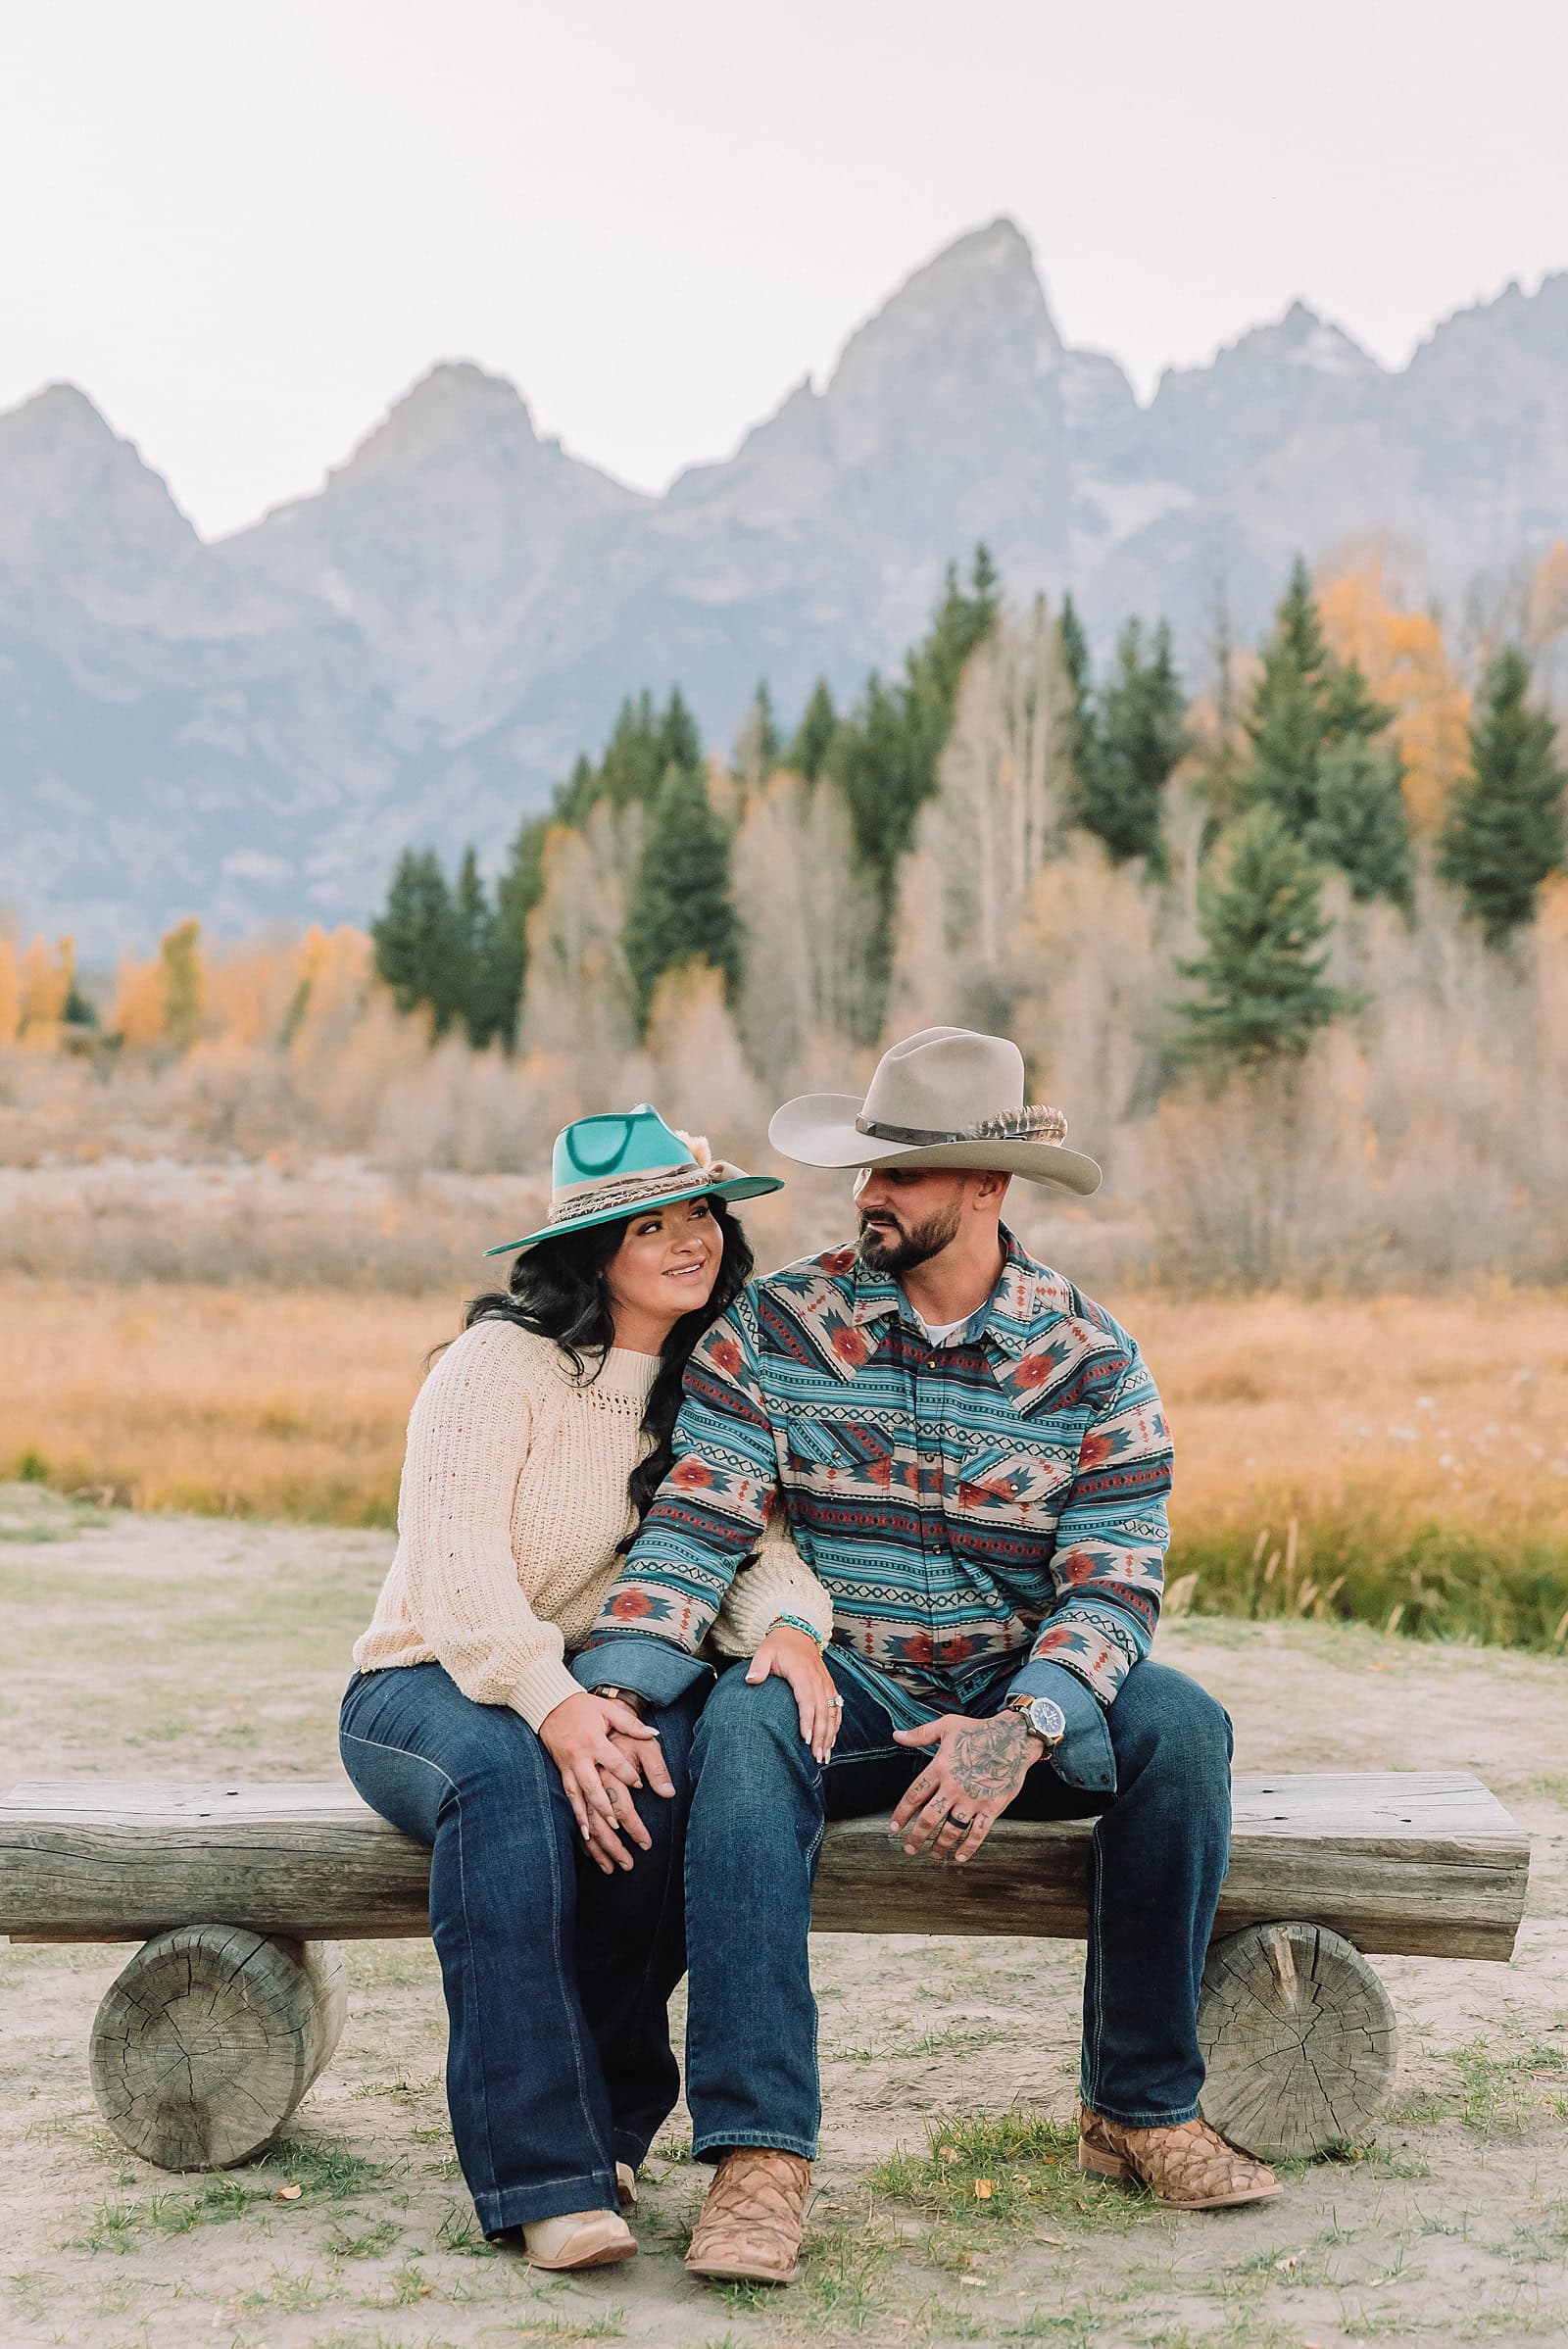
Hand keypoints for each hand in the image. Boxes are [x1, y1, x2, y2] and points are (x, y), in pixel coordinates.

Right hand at [539, 1692, 665, 1874]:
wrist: (550, 1704)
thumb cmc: (583, 1707)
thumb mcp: (608, 1710)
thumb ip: (631, 1724)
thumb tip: (653, 1732)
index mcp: (594, 1743)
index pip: (614, 1764)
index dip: (628, 1774)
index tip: (640, 1784)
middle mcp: (580, 1759)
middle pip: (594, 1791)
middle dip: (607, 1812)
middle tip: (621, 1829)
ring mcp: (568, 1768)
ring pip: (580, 1801)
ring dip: (591, 1823)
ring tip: (602, 1843)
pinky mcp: (561, 1773)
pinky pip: (569, 1800)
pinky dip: (577, 1818)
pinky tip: (585, 1836)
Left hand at [744, 1624, 841, 1764]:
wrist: (797, 1632)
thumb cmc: (779, 1645)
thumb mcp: (764, 1652)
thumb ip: (758, 1666)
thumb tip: (751, 1680)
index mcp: (802, 1673)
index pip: (807, 1699)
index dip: (808, 1720)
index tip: (806, 1739)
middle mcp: (817, 1679)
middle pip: (823, 1711)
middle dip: (821, 1736)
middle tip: (816, 1757)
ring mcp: (825, 1683)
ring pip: (832, 1712)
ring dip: (830, 1735)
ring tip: (824, 1756)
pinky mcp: (829, 1686)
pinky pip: (837, 1708)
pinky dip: (835, 1726)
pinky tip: (831, 1741)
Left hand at [889, 1709, 1043, 1865]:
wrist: (1014, 1738)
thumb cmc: (980, 1731)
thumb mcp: (947, 1726)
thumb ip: (920, 1734)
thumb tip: (897, 1735)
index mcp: (940, 1768)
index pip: (914, 1796)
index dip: (902, 1813)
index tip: (895, 1826)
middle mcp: (954, 1787)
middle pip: (929, 1818)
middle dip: (916, 1837)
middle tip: (909, 1848)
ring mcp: (973, 1799)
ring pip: (951, 1829)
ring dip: (940, 1845)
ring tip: (933, 1853)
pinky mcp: (992, 1807)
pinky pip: (978, 1833)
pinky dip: (968, 1847)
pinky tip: (959, 1856)